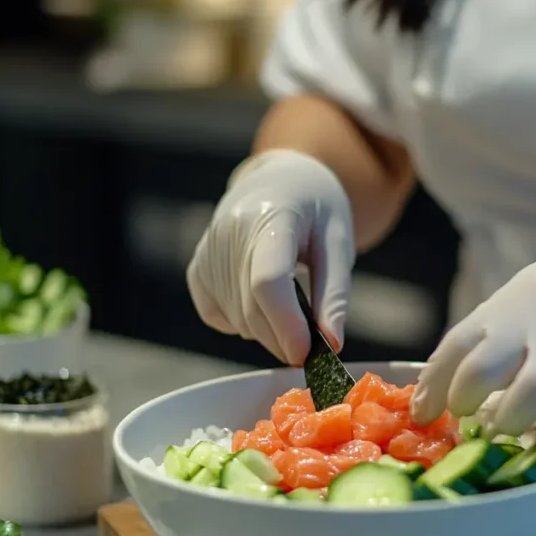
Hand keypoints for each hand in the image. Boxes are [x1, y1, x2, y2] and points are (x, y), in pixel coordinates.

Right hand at [186, 150, 354, 364]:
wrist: (281, 181)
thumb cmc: (317, 210)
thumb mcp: (338, 243)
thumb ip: (335, 294)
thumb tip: (332, 344)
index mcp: (271, 215)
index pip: (268, 280)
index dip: (286, 324)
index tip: (307, 354)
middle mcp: (229, 231)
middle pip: (251, 308)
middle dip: (283, 338)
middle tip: (313, 343)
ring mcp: (207, 250)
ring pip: (237, 319)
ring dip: (268, 331)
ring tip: (294, 308)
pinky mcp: (197, 269)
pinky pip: (218, 316)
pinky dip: (244, 323)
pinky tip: (264, 301)